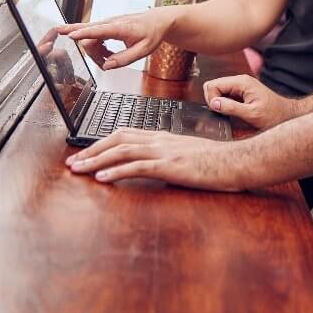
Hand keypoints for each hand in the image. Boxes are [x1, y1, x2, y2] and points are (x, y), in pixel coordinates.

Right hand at [57, 8, 173, 69]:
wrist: (157, 21)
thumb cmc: (152, 33)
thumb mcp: (143, 50)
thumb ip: (124, 59)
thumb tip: (107, 65)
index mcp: (121, 28)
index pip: (98, 30)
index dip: (83, 33)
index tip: (70, 35)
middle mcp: (111, 22)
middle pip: (89, 35)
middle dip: (90, 52)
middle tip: (102, 63)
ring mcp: (107, 23)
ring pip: (89, 38)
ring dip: (95, 52)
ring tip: (108, 58)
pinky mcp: (105, 26)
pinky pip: (93, 37)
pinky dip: (97, 48)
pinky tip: (106, 53)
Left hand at [65, 129, 249, 189]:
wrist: (239, 160)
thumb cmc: (218, 161)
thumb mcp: (190, 155)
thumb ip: (171, 158)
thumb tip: (155, 168)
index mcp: (165, 137)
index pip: (126, 134)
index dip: (103, 142)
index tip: (87, 153)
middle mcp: (161, 140)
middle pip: (118, 138)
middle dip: (92, 150)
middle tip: (72, 163)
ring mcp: (166, 151)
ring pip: (122, 150)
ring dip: (96, 160)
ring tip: (78, 170)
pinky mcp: (171, 165)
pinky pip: (138, 166)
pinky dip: (116, 171)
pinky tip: (102, 178)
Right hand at [203, 74, 296, 129]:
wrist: (287, 115)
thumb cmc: (273, 114)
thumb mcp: (252, 114)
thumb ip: (231, 108)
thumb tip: (213, 103)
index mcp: (242, 82)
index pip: (213, 85)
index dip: (211, 99)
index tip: (219, 111)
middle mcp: (240, 80)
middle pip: (213, 86)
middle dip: (213, 100)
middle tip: (222, 113)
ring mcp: (241, 86)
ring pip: (218, 91)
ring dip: (219, 103)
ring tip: (229, 114)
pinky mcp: (242, 92)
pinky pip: (225, 95)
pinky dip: (224, 104)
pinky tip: (232, 112)